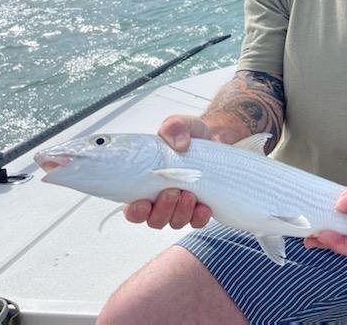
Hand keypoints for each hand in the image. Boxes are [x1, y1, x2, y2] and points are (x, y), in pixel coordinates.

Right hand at [123, 114, 213, 229]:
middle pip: (154, 219)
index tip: (143, 204)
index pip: (133, 207)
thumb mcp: (180, 124)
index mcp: (146, 182)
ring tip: (190, 194)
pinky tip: (204, 207)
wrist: (214, 138)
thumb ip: (174, 127)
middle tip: (173, 191)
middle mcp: (160, 198)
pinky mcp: (199, 208)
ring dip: (181, 212)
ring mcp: (180, 206)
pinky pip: (197, 222)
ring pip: (175, 222)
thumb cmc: (189, 135)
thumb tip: (179, 142)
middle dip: (162, 210)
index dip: (135, 212)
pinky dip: (199, 217)